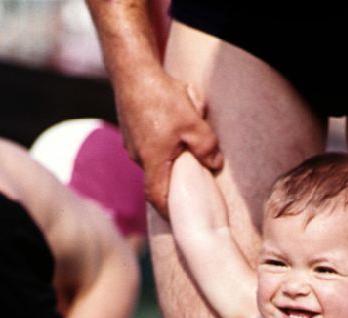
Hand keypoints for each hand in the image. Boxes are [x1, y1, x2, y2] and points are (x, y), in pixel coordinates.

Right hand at [114, 71, 222, 217]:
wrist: (132, 69)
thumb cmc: (162, 97)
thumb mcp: (193, 124)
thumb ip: (207, 148)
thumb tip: (215, 164)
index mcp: (152, 162)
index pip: (158, 198)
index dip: (169, 211)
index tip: (179, 218)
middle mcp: (139, 157)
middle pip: (159, 178)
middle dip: (175, 180)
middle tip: (193, 183)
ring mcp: (132, 144)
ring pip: (155, 159)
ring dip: (170, 156)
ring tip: (185, 142)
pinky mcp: (132, 131)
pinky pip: (150, 144)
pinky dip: (163, 142)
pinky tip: (172, 126)